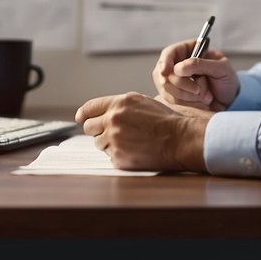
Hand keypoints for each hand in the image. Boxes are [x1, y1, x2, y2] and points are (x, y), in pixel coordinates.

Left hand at [75, 91, 207, 171]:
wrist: (179, 139)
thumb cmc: (163, 120)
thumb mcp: (140, 102)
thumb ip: (118, 105)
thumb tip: (100, 111)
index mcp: (118, 104)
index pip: (89, 108)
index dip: (83, 114)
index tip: (80, 118)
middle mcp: (113, 120)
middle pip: (89, 127)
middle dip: (97, 130)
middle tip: (111, 132)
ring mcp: (115, 140)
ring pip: (99, 143)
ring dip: (109, 143)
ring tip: (129, 141)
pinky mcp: (119, 157)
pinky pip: (109, 157)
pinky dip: (118, 155)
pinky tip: (134, 151)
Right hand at [152, 38, 238, 110]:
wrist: (230, 101)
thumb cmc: (227, 81)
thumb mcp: (220, 68)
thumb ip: (200, 64)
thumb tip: (179, 68)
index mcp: (190, 50)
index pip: (170, 52)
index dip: (165, 62)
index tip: (166, 72)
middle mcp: (179, 63)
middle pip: (165, 72)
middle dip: (182, 84)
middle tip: (198, 90)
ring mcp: (175, 79)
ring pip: (167, 87)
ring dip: (186, 95)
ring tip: (204, 96)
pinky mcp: (175, 94)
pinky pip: (171, 100)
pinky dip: (187, 103)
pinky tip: (200, 102)